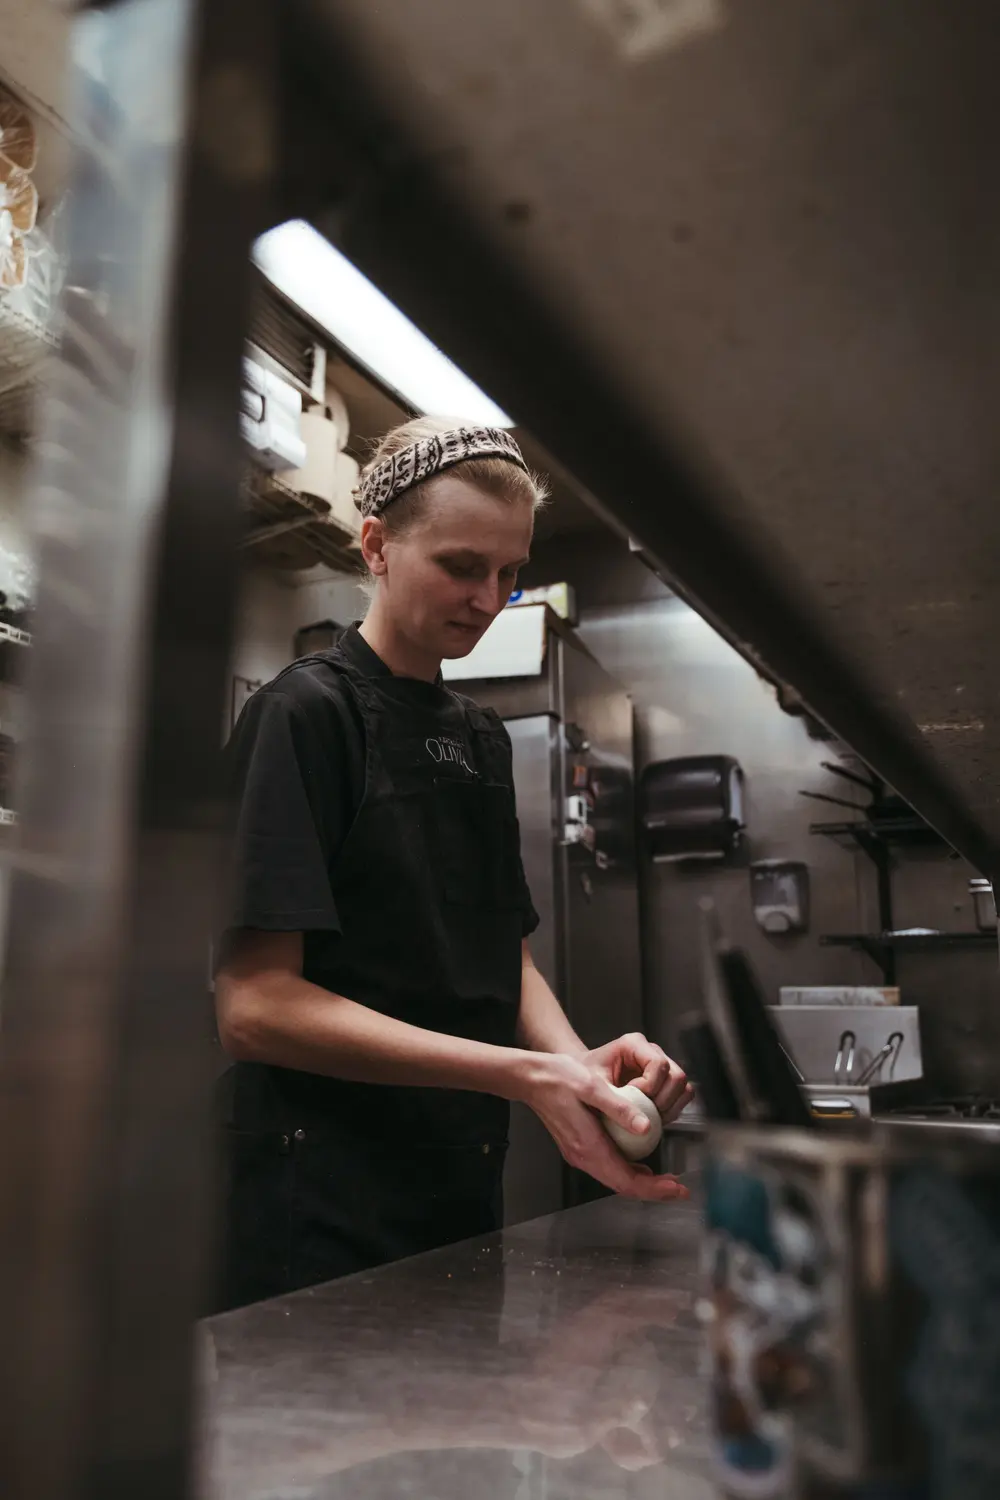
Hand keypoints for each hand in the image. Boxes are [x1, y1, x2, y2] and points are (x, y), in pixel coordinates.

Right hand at [515, 1051, 689, 1201]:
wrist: (531, 1079)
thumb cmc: (558, 1078)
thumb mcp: (592, 1086)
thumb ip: (619, 1108)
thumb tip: (646, 1127)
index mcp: (588, 1145)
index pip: (626, 1180)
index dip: (654, 1188)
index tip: (676, 1188)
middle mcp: (583, 1156)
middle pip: (623, 1185)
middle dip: (653, 1190)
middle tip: (679, 1188)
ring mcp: (580, 1154)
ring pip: (616, 1179)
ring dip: (642, 1183)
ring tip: (667, 1181)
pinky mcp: (579, 1147)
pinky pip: (608, 1167)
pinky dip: (628, 1171)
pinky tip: (642, 1166)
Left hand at [587, 1031, 692, 1122]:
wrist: (578, 1077)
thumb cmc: (582, 1077)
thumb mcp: (594, 1089)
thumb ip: (617, 1105)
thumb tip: (644, 1127)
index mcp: (634, 1044)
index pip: (659, 1064)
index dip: (650, 1086)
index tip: (632, 1096)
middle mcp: (651, 1053)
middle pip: (677, 1076)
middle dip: (662, 1100)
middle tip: (642, 1110)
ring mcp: (659, 1067)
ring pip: (683, 1088)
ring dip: (669, 1107)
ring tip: (648, 1115)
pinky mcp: (663, 1082)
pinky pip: (680, 1098)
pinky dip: (670, 1111)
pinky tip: (652, 1117)